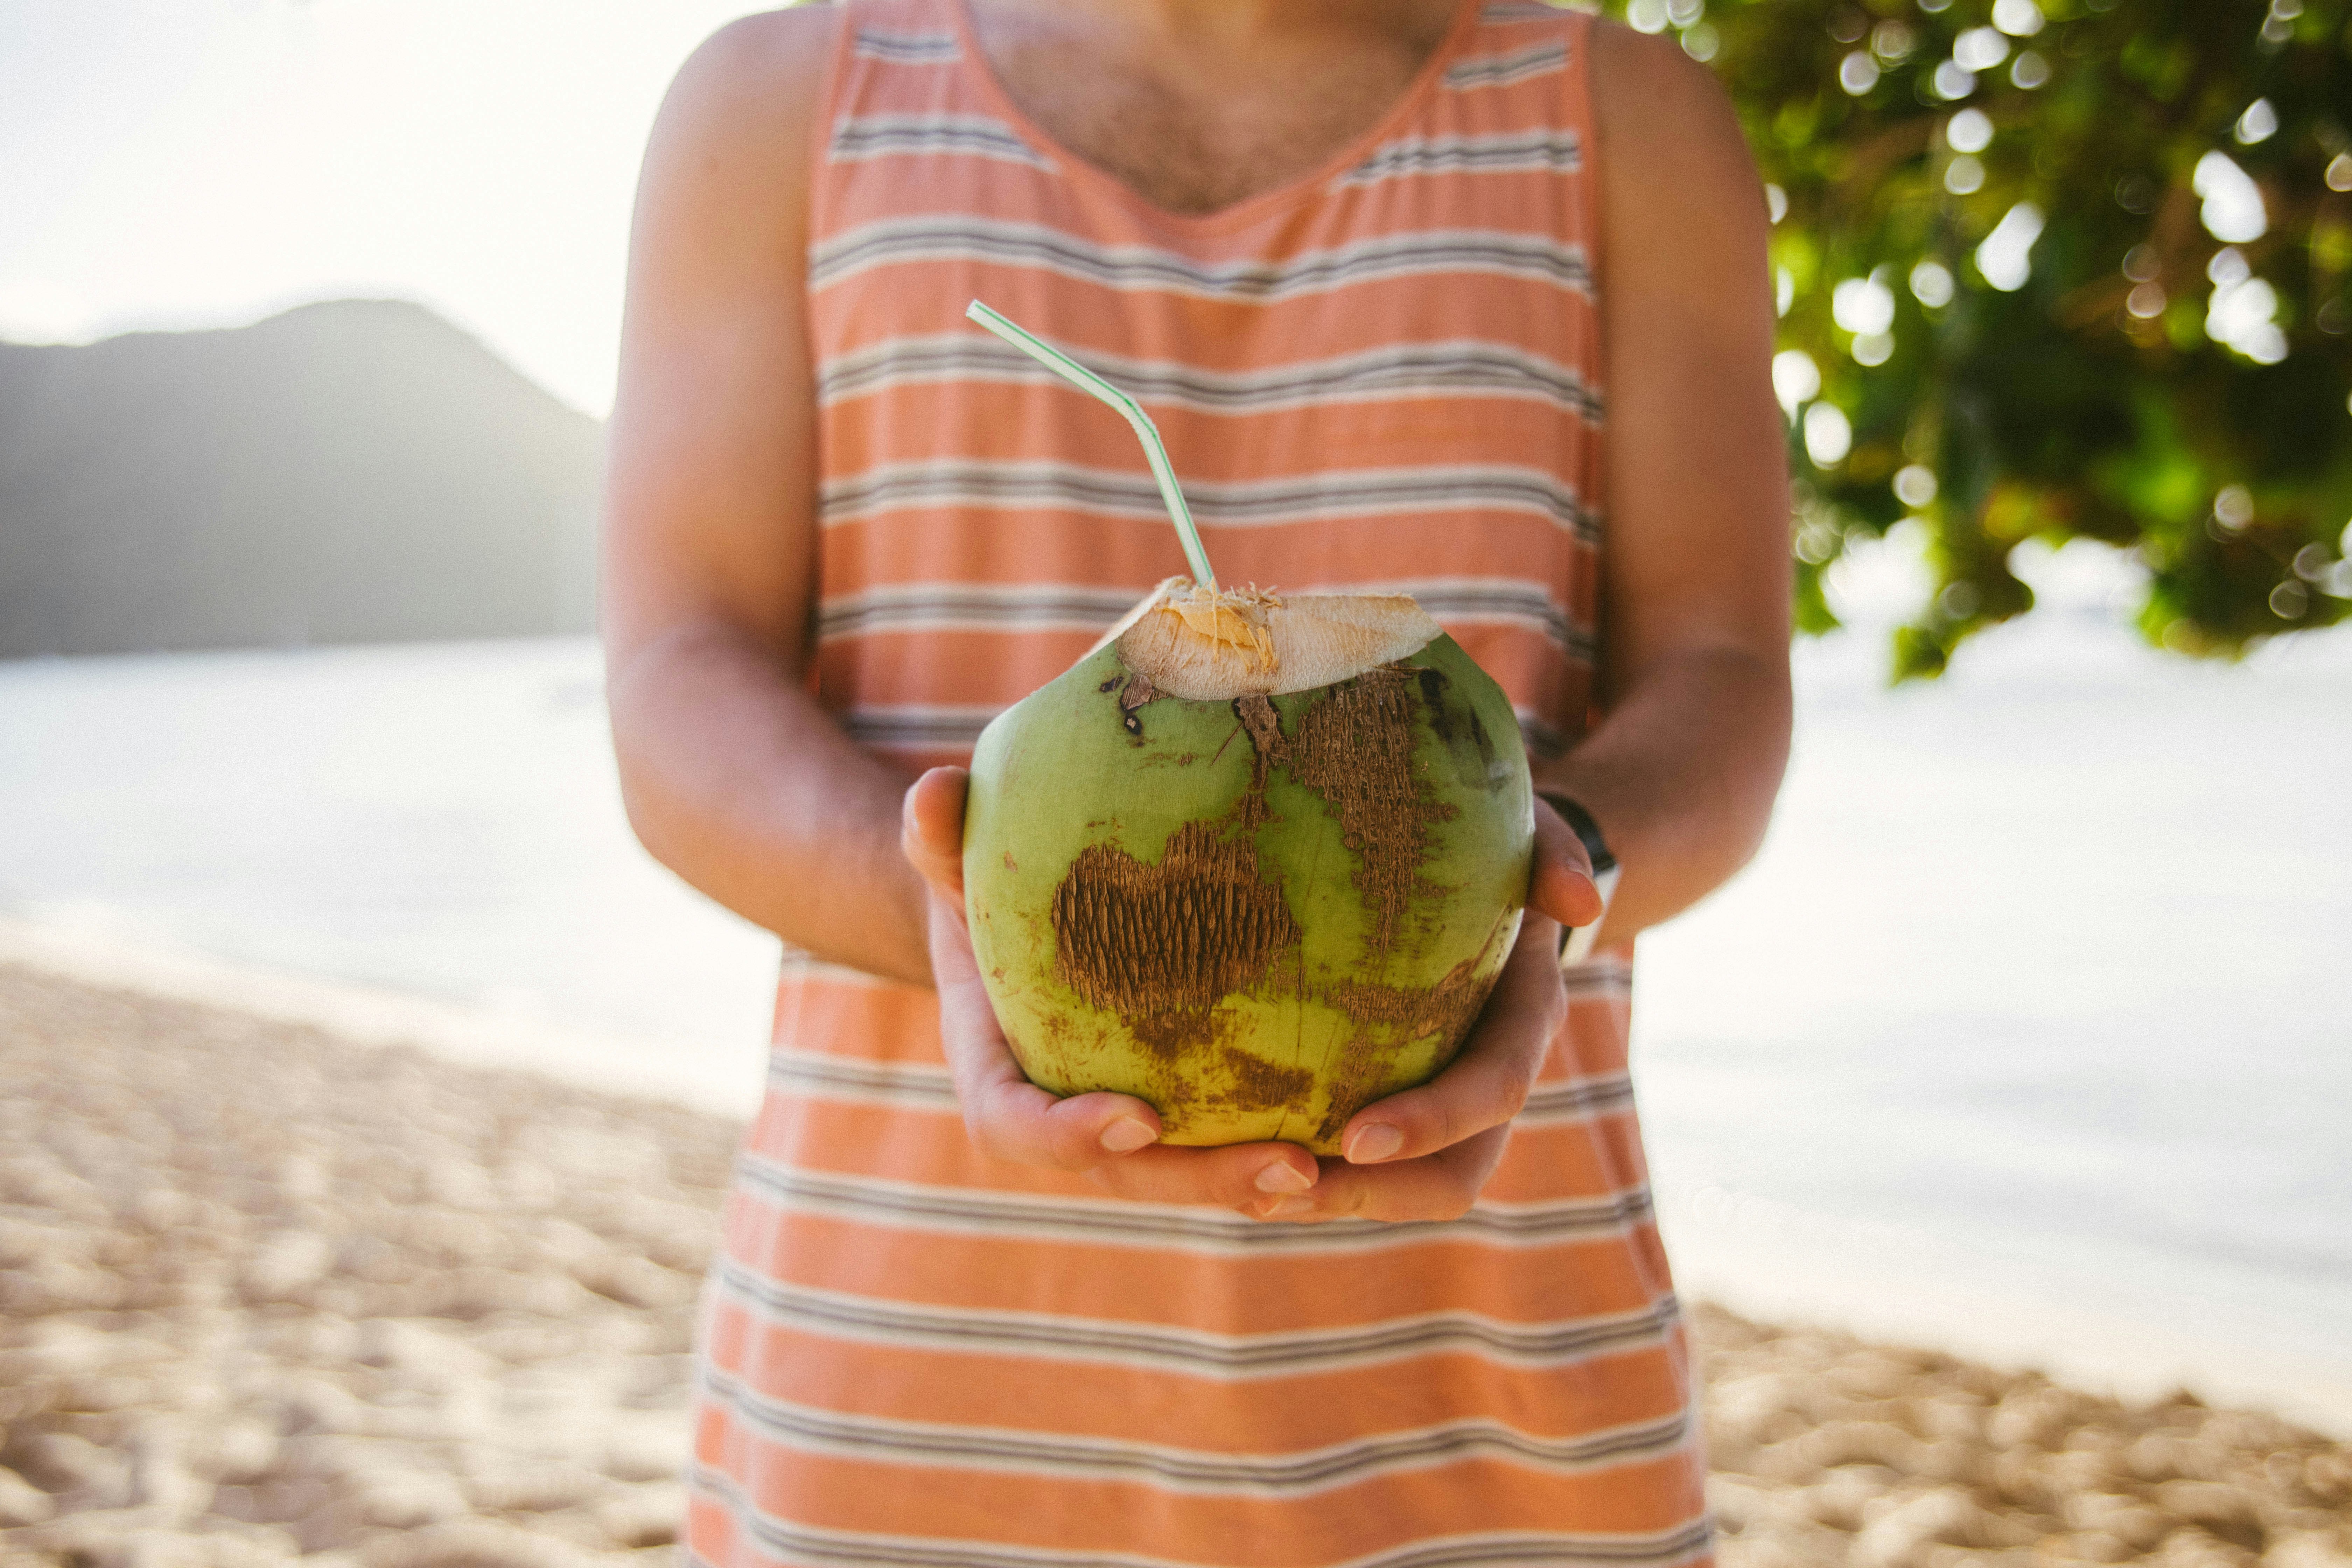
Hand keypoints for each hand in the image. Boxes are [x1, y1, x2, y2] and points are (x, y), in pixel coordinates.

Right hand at [902, 768, 1321, 1209]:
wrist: (1001, 926)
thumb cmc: (975, 886)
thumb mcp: (953, 863)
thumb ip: (940, 838)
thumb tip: (933, 790)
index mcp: (993, 1071)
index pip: (1016, 1126)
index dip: (1071, 1135)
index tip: (1141, 1116)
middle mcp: (1054, 1116)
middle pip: (1123, 1173)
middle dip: (1201, 1181)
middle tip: (1290, 1168)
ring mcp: (1111, 1122)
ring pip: (1177, 1175)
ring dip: (1248, 1182)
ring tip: (1327, 1171)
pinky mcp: (1164, 1113)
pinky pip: (1210, 1144)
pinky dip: (1264, 1148)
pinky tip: (1345, 1145)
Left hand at [1262, 796, 1600, 1222]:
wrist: (1490, 873)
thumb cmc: (1498, 842)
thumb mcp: (1528, 830)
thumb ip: (1555, 853)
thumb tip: (1581, 898)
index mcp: (1524, 1019)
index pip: (1494, 1089)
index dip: (1436, 1120)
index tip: (1356, 1135)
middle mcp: (1488, 1077)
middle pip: (1452, 1176)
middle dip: (1374, 1196)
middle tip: (1282, 1190)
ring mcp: (1443, 1101)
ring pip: (1403, 1189)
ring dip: (1331, 1201)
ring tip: (1247, 1194)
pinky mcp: (1393, 1098)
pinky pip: (1359, 1161)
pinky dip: (1306, 1172)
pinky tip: (1231, 1164)